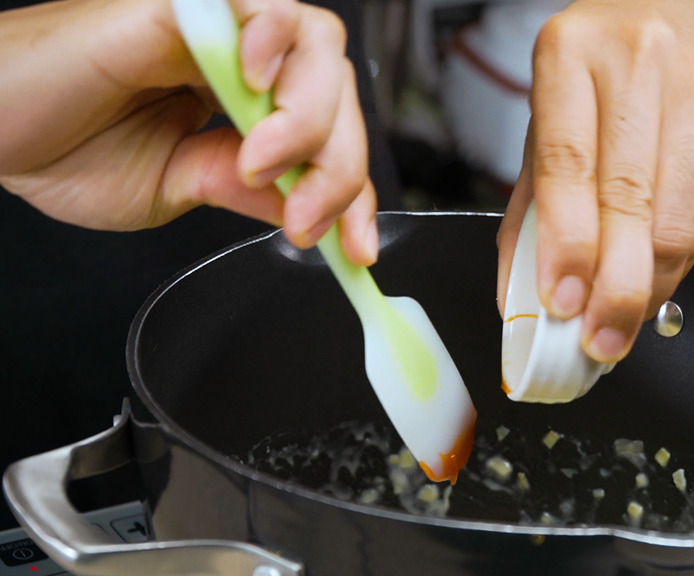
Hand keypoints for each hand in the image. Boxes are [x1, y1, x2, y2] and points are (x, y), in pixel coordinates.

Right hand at [0, 0, 376, 263]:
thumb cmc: (65, 145)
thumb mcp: (179, 186)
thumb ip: (246, 188)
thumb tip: (309, 208)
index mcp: (245, 103)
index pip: (329, 138)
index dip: (352, 191)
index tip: (356, 249)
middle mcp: (243, 61)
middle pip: (337, 93)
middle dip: (338, 167)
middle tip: (303, 219)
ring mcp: (220, 29)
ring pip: (317, 48)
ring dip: (308, 117)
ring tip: (263, 164)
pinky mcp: (187, 7)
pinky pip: (262, 5)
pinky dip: (275, 43)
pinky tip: (254, 90)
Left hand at [497, 0, 693, 362]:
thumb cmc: (609, 56)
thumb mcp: (552, 107)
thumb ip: (532, 199)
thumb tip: (519, 293)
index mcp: (570, 56)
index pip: (567, 164)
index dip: (567, 244)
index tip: (561, 302)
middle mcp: (639, 66)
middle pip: (630, 201)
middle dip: (614, 289)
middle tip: (598, 341)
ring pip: (678, 217)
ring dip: (651, 286)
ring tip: (623, 323)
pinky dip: (682, 260)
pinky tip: (658, 279)